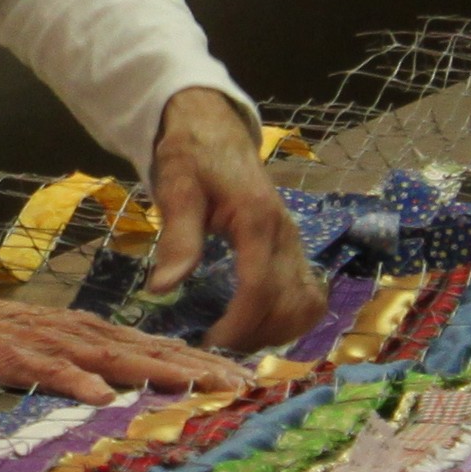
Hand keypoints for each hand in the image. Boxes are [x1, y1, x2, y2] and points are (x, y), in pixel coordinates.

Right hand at [0, 283, 247, 401]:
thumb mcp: (51, 353)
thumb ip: (90, 368)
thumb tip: (132, 394)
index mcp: (91, 336)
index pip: (157, 348)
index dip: (201, 362)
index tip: (246, 380)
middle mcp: (79, 335)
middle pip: (148, 351)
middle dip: (198, 367)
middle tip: (245, 385)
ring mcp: (48, 344)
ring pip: (112, 358)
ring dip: (157, 371)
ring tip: (199, 385)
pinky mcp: (13, 357)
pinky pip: (49, 371)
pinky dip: (77, 382)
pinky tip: (103, 396)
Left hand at [145, 87, 329, 353]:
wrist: (212, 126)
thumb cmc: (191, 155)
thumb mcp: (176, 188)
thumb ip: (178, 238)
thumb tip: (162, 289)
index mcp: (257, 219)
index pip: (261, 287)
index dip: (240, 324)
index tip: (210, 343)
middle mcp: (286, 234)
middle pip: (289, 304)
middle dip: (256, 334)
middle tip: (216, 345)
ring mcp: (294, 241)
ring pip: (306, 303)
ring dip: (277, 330)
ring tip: (235, 338)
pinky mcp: (293, 247)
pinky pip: (308, 293)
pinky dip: (290, 317)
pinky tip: (258, 324)